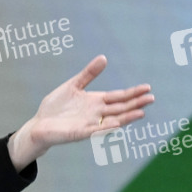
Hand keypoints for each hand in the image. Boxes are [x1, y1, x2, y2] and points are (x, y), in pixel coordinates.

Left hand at [7, 55, 153, 170]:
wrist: (39, 124)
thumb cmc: (56, 107)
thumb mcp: (73, 85)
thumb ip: (88, 74)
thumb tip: (104, 58)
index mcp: (95, 102)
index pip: (118, 96)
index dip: (132, 92)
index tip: (147, 87)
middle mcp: (96, 113)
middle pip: (120, 108)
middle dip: (135, 103)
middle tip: (152, 98)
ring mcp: (89, 124)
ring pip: (112, 121)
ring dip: (126, 117)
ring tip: (141, 113)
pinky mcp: (79, 133)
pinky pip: (95, 130)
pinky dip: (106, 128)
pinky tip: (116, 124)